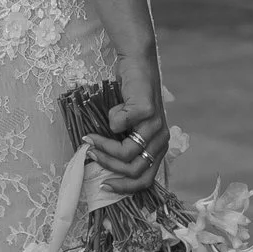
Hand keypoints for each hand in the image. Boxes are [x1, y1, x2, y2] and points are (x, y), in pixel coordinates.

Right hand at [87, 55, 169, 195]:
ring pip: (127, 153)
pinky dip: (109, 120)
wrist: (136, 63)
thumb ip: (122, 146)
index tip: (103, 184)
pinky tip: (110, 110)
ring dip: (103, 147)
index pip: (146, 180)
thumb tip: (99, 167)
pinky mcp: (146, 110)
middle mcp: (161, 139)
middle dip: (109, 167)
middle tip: (91, 155)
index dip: (124, 188)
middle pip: (136, 171)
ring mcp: (156, 125)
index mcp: (159, 147)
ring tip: (91, 138)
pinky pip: (119, 126)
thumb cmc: (129, 96)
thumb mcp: (128, 128)